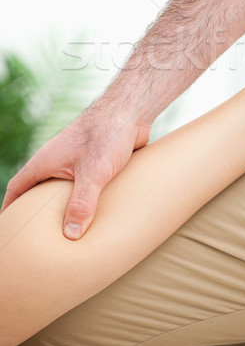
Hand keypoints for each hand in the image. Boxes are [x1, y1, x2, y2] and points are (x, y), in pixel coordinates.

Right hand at [0, 98, 151, 239]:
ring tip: (67, 228)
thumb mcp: (93, 174)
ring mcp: (77, 158)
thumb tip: (71, 235)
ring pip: (63, 185)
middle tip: (38, 235)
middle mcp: (58, 159)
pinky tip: (96, 212)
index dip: (10, 207)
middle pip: (38, 187)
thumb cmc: (107, 133)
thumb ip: (82, 204)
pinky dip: (85, 197)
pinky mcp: (96, 159)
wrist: (131, 110)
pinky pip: (85, 182)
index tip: (9, 226)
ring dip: (63, 203)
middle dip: (36, 210)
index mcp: (46, 161)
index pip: (18, 187)